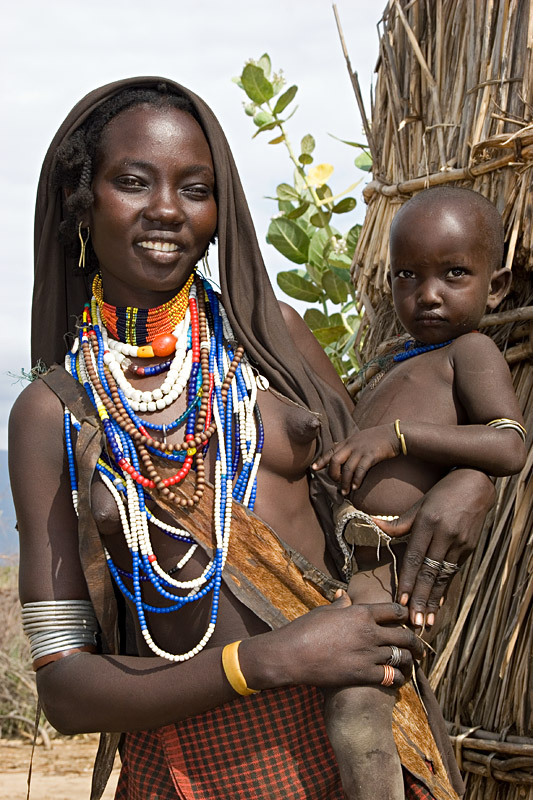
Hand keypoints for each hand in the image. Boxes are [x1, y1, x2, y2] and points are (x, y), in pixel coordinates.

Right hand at [241, 593, 423, 690]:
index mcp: (361, 612)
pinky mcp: (363, 674)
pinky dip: (399, 678)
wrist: (293, 654)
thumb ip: (340, 605)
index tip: (409, 620)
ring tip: (413, 664)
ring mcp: (368, 654)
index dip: (405, 615)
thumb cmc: (305, 629)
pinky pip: (391, 677)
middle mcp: (369, 632)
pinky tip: (400, 679)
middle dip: (415, 642)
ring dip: (410, 661)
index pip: (395, 610)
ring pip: (401, 657)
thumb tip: (344, 595)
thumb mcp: (324, 611)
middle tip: (420, 647)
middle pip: (404, 635)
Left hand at [312, 425, 398, 493]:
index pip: (330, 451)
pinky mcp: (371, 455)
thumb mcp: (359, 437)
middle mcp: (352, 445)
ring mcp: (361, 450)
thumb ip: (348, 444)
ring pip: (347, 468)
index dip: (321, 460)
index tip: (313, 468)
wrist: (394, 434)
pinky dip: (356, 480)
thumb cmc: (377, 438)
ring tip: (345, 492)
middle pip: (335, 461)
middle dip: (333, 474)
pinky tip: (356, 487)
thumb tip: (336, 448)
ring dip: (344, 482)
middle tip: (336, 484)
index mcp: (347, 441)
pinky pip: (360, 470)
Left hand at [376, 469, 494, 626]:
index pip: (415, 557)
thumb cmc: (441, 493)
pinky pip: (453, 572)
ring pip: (443, 577)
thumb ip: (399, 523)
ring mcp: (459, 543)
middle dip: (420, 599)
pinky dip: (444, 589)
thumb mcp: (419, 504)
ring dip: (433, 600)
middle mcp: (444, 535)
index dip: (407, 580)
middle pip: (429, 572)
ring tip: (426, 620)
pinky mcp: (469, 547)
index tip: (401, 600)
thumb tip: (373, 526)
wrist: (476, 483)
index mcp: (428, 523)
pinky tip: (438, 603)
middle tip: (414, 621)